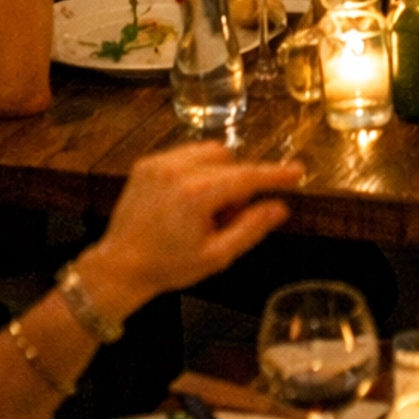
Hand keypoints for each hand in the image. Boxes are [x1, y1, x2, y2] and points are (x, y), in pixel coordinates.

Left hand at [79, 147, 302, 320]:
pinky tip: (185, 199)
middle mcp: (179, 169)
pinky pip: (184, 154)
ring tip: (205, 207)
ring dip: (217, 171)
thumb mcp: (216, 257)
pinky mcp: (147, 163)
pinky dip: (195, 169)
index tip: (298, 171)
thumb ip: (251, 229)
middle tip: (228, 214)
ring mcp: (160, 162)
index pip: (247, 176)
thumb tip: (280, 207)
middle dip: (237, 181)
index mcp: (198, 194)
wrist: (119, 266)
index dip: (275, 174)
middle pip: (229, 159)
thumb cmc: (169, 267)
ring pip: (208, 152)